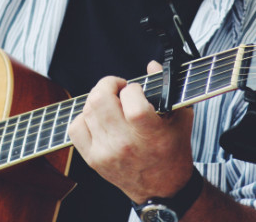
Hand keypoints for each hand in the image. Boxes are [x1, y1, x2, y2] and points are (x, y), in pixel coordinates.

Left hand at [68, 61, 194, 203]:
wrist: (163, 190)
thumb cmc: (173, 152)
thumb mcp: (180, 118)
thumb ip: (168, 89)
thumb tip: (152, 66)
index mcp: (149, 134)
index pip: (131, 99)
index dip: (132, 88)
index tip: (137, 90)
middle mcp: (124, 144)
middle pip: (100, 99)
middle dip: (109, 85)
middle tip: (119, 88)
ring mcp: (105, 152)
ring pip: (87, 110)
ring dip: (99, 99)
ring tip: (111, 103)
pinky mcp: (93, 159)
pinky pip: (75, 128)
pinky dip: (84, 117)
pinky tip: (99, 118)